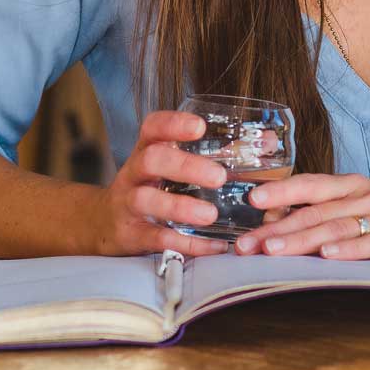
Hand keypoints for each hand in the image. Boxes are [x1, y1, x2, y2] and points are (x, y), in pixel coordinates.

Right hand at [88, 110, 232, 256]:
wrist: (102, 223)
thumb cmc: (149, 187)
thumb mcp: (168, 166)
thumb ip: (210, 155)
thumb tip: (267, 142)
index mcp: (146, 151)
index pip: (153, 128)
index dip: (173, 124)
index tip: (199, 126)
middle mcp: (134, 174)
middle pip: (152, 160)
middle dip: (184, 166)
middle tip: (218, 177)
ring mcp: (128, 204)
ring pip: (146, 200)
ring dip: (180, 207)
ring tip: (210, 214)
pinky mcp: (131, 234)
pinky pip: (156, 239)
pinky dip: (186, 244)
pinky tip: (212, 245)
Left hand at [235, 173, 369, 272]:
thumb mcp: (359, 213)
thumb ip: (322, 215)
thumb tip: (271, 224)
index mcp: (353, 187)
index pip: (310, 185)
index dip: (281, 190)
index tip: (251, 199)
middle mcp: (368, 196)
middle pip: (317, 210)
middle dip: (279, 228)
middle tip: (248, 244)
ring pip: (338, 226)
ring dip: (303, 238)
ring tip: (274, 251)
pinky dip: (349, 249)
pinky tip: (328, 256)